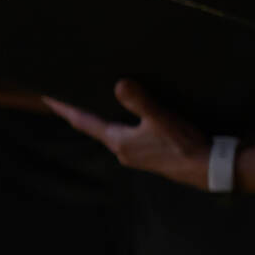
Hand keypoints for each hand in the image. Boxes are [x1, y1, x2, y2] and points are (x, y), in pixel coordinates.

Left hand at [45, 80, 211, 186]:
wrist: (207, 169)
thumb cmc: (183, 145)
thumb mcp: (160, 119)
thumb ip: (139, 101)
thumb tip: (119, 84)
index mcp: (117, 141)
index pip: (82, 121)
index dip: (64, 109)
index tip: (47, 97)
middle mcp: (121, 150)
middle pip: (93, 127)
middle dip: (80, 112)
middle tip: (67, 98)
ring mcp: (134, 155)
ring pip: (110, 132)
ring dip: (100, 119)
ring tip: (93, 103)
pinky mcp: (148, 156)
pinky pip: (126, 136)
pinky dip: (119, 125)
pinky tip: (126, 118)